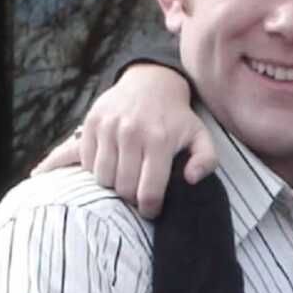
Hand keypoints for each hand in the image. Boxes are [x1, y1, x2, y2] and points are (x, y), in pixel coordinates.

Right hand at [31, 65, 217, 215]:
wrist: (150, 81)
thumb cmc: (176, 117)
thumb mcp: (200, 137)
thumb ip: (206, 160)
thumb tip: (191, 179)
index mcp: (159, 140)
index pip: (149, 191)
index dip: (150, 209)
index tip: (152, 210)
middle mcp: (131, 133)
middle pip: (123, 188)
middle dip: (131, 197)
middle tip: (138, 192)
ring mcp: (108, 127)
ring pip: (102, 178)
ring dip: (112, 185)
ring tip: (125, 178)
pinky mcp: (91, 122)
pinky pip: (86, 162)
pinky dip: (96, 170)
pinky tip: (111, 164)